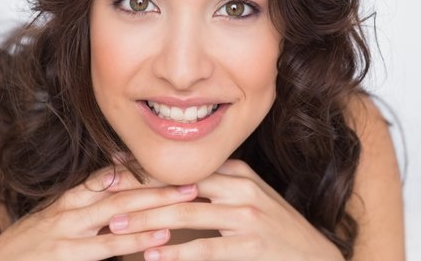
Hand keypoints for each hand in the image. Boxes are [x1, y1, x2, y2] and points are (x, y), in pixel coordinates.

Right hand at [0, 164, 199, 260]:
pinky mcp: (67, 255)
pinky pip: (109, 246)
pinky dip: (137, 240)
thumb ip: (80, 209)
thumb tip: (111, 194)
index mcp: (68, 199)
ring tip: (188, 199)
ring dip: (157, 204)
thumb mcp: (50, 223)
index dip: (142, 168)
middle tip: (193, 177)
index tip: (171, 162)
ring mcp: (68, 231)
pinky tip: (161, 237)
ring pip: (120, 211)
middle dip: (159, 182)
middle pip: (122, 188)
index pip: (110, 175)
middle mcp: (69, 208)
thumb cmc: (23, 251)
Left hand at [107, 159, 344, 260]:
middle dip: (138, 194)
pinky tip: (151, 257)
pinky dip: (175, 254)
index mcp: (237, 172)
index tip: (112, 172)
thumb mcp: (250, 196)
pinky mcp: (250, 246)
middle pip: (178, 187)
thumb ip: (217, 185)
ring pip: (185, 215)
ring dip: (146, 223)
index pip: (182, 168)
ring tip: (117, 229)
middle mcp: (240, 188)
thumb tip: (175, 181)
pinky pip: (204, 249)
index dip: (145, 170)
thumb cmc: (275, 227)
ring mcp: (246, 216)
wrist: (315, 256)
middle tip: (104, 202)